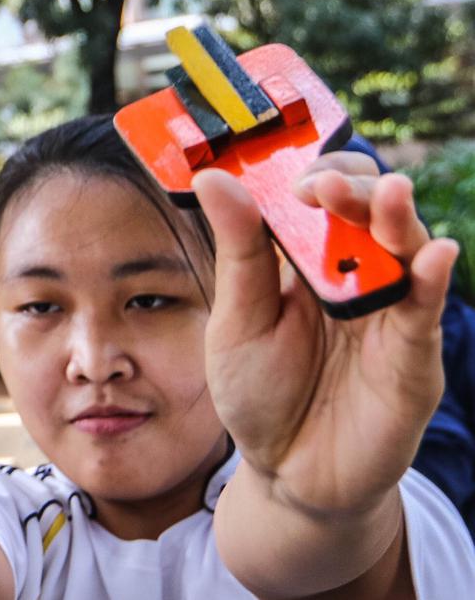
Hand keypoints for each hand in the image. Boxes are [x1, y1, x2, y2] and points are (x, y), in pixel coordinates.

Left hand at [194, 151, 456, 517]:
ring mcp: (388, 313)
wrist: (286, 472)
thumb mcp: (236, 320)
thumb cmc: (260, 391)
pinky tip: (433, 255)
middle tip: (323, 187)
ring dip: (396, 219)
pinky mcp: (411, 358)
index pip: (322, 195)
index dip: (312, 177)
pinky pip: (424, 313)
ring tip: (386, 194)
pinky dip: (431, 282)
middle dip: (352, 189)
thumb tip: (215, 178)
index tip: (289, 181)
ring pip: (406, 251)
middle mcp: (354, 275)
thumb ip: (238, 252)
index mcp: (306, 259)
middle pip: (369, 212)